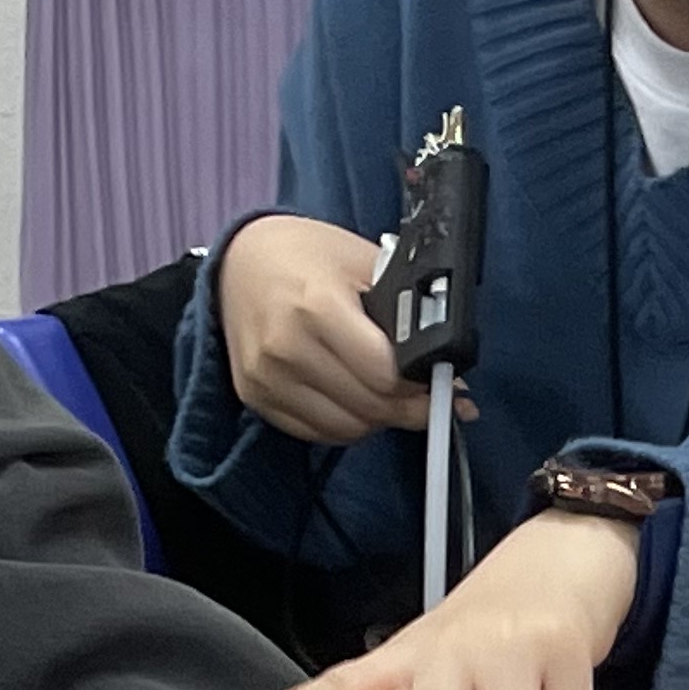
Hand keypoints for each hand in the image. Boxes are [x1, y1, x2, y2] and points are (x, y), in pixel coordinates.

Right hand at [216, 214, 428, 446]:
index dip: (421, 383)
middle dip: (409, 406)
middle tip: (424, 394)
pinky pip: (319, 433)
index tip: (437, 379)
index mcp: (315, 307)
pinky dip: (346, 423)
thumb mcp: (363, 263)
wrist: (240, 261)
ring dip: (378, 419)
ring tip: (386, 393)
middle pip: (371, 408)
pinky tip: (354, 398)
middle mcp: (285, 347)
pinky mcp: (256, 397)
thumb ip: (405, 313)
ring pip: (349, 429)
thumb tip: (449, 366)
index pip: (385, 375)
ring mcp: (267, 377)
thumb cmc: (306, 256)